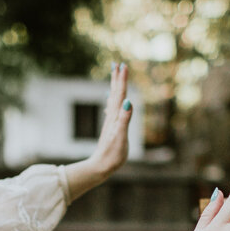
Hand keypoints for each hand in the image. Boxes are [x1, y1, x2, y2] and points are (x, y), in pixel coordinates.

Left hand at [66, 63, 131, 199]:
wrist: (100, 167)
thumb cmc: (112, 155)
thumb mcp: (121, 138)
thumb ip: (125, 119)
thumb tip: (129, 101)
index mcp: (116, 117)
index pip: (120, 94)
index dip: (122, 80)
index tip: (123, 65)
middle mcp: (112, 117)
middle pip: (115, 94)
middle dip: (116, 79)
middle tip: (117, 63)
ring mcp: (111, 122)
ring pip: (113, 99)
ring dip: (114, 86)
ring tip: (114, 75)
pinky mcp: (110, 128)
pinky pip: (112, 110)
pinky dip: (112, 101)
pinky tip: (109, 99)